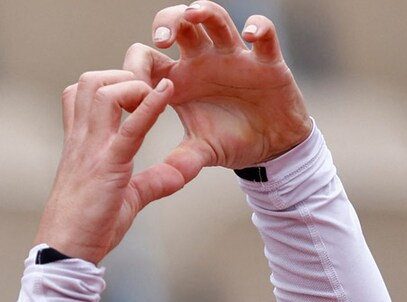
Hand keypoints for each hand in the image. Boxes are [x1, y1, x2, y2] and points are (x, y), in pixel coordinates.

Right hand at [35, 71, 187, 264]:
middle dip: (120, 76)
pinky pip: (129, 127)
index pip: (80, 94)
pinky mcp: (108, 167)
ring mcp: (92, 151)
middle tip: (145, 94)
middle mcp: (81, 140)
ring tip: (153, 98)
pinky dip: (150, 105)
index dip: (109, 83)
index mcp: (80, 144)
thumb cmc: (88, 228)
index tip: (136, 94)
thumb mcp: (126, 197)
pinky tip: (168, 92)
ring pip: (103, 92)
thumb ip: (153, 181)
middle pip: (90, 82)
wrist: (66, 252)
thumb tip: (182, 173)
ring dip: (133, 86)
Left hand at [125, 2, 312, 177]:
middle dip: (168, 24)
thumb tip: (160, 179)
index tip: (136, 85)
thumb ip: (180, 160)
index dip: (138, 66)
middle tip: (161, 39)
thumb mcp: (201, 151)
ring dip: (204, 13)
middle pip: (180, 26)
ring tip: (193, 15)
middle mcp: (204, 61)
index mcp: (180, 80)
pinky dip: (260, 28)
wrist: (270, 149)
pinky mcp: (266, 62)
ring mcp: (234, 57)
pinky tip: (251, 34)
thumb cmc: (231, 142)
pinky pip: (265, 36)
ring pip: (216, 21)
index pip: (149, 58)